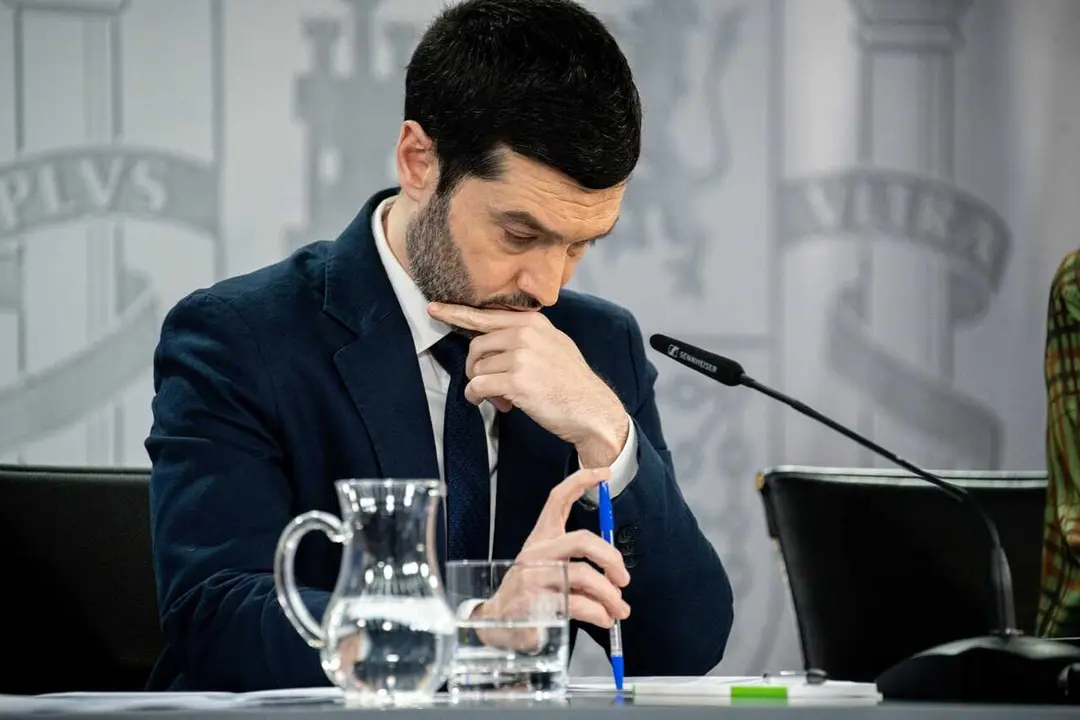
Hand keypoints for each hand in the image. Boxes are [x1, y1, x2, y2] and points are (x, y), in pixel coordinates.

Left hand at [427, 302, 628, 465]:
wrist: (592, 409)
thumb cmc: (571, 382)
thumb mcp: (554, 345)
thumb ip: (525, 336)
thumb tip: (491, 339)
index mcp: (533, 322)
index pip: (486, 315)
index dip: (456, 313)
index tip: (434, 309)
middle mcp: (525, 333)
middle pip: (476, 346)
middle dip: (476, 368)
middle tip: (492, 386)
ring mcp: (521, 356)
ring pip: (476, 369)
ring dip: (483, 387)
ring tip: (505, 398)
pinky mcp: (516, 380)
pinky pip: (478, 386)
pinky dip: (479, 398)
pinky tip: (496, 405)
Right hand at [475, 467, 630, 636]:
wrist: (495, 624)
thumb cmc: (527, 594)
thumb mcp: (548, 571)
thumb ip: (579, 566)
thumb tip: (615, 575)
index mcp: (540, 540)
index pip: (558, 500)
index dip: (581, 482)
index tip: (603, 474)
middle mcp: (535, 554)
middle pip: (581, 540)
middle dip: (611, 558)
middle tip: (623, 578)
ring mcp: (532, 577)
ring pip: (583, 575)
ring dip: (609, 595)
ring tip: (618, 609)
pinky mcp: (534, 603)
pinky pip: (577, 604)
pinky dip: (597, 613)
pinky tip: (602, 619)